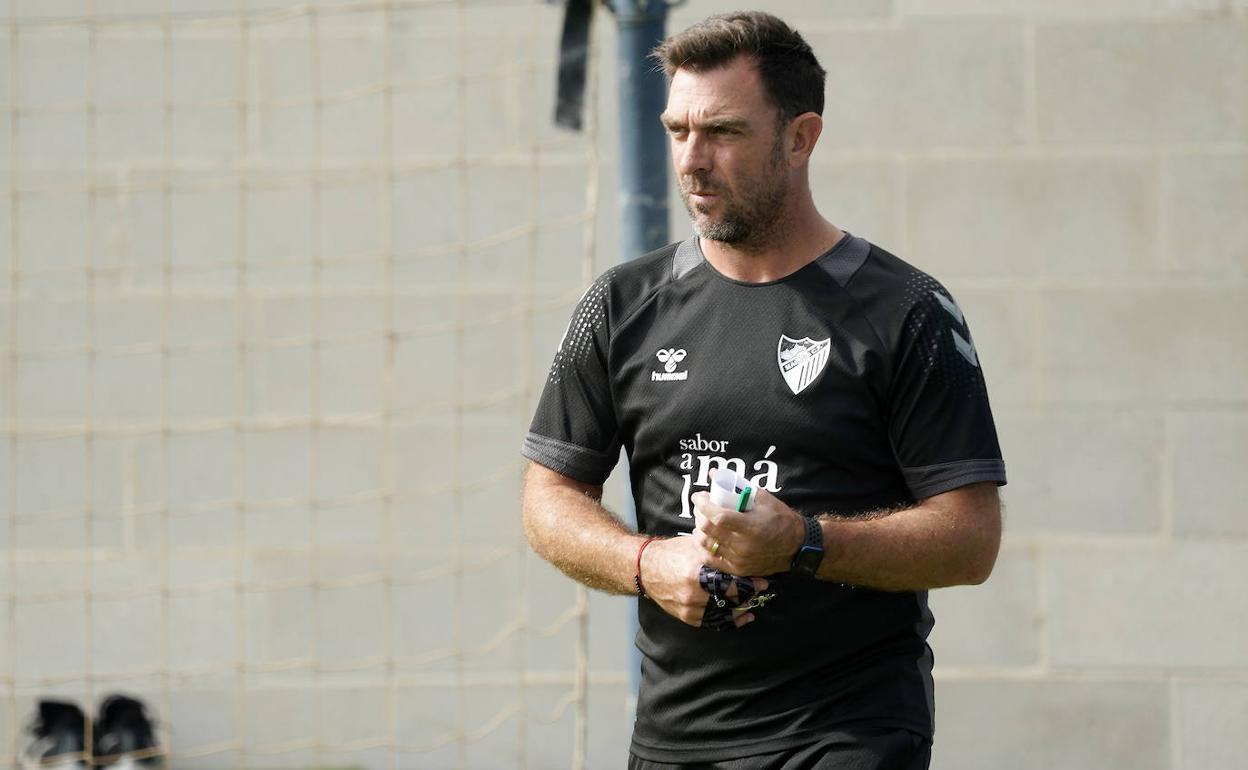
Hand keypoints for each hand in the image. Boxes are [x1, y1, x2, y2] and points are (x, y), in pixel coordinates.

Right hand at [640, 535, 768, 628]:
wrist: (646, 569)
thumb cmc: (673, 553)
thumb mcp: (695, 546)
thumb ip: (717, 550)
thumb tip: (742, 549)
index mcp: (698, 572)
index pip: (731, 581)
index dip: (750, 583)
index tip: (764, 581)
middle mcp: (694, 592)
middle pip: (730, 599)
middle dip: (749, 595)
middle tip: (762, 590)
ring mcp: (690, 607)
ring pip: (724, 613)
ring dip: (742, 609)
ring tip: (754, 604)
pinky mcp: (688, 617)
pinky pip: (713, 622)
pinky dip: (730, 621)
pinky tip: (742, 616)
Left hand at [692, 483, 805, 576]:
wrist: (797, 546)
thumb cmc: (781, 519)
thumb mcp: (763, 498)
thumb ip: (739, 486)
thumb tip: (714, 472)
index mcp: (751, 526)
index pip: (717, 516)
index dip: (703, 504)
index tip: (699, 496)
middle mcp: (743, 545)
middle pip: (708, 529)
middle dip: (699, 514)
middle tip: (701, 506)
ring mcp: (740, 560)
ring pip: (707, 545)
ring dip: (699, 530)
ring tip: (701, 521)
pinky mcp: (738, 569)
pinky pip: (712, 560)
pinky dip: (704, 548)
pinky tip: (703, 538)